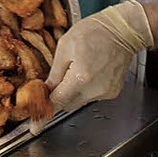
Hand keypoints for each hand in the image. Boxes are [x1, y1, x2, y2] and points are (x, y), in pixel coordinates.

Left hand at [36, 0, 152, 132]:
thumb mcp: (65, 47)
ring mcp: (106, 93)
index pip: (58, 102)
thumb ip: (55, 73)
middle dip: (59, 95)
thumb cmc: (94, 32)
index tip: (35, 126)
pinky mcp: (112, 92)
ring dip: (72, 91)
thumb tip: (45, 91)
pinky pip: (92, 96)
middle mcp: (95, 90)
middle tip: (53, 83)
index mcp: (81, 78)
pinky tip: (88, 71)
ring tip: (76, 68)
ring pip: (79, 101)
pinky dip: (85, 88)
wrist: (122, 30)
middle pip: (68, 104)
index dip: (44, 110)